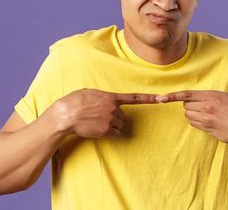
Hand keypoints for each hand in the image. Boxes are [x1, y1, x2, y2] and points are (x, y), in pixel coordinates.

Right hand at [45, 88, 160, 137]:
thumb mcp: (89, 93)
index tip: (162, 98)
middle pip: (123, 116)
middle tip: (99, 116)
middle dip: (114, 117)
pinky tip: (98, 130)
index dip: (149, 98)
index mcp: (110, 97)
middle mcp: (113, 108)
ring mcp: (110, 120)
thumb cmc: (74, 102)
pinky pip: (115, 134)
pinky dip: (110, 133)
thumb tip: (106, 101)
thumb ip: (102, 96)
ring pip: (119, 125)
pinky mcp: (107, 131)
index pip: (134, 98)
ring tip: (96, 123)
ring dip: (111, 125)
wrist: (66, 115)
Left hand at [161, 90, 227, 147]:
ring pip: (188, 115)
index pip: (186, 95)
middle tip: (201, 106)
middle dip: (190, 105)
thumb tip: (206, 96)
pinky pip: (194, 124)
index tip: (161, 98)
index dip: (171, 96)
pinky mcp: (206, 129)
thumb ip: (216, 95)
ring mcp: (206, 119)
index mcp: (211, 96)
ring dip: (193, 114)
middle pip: (186, 106)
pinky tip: (207, 121)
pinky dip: (196, 122)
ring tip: (206, 114)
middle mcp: (206, 107)